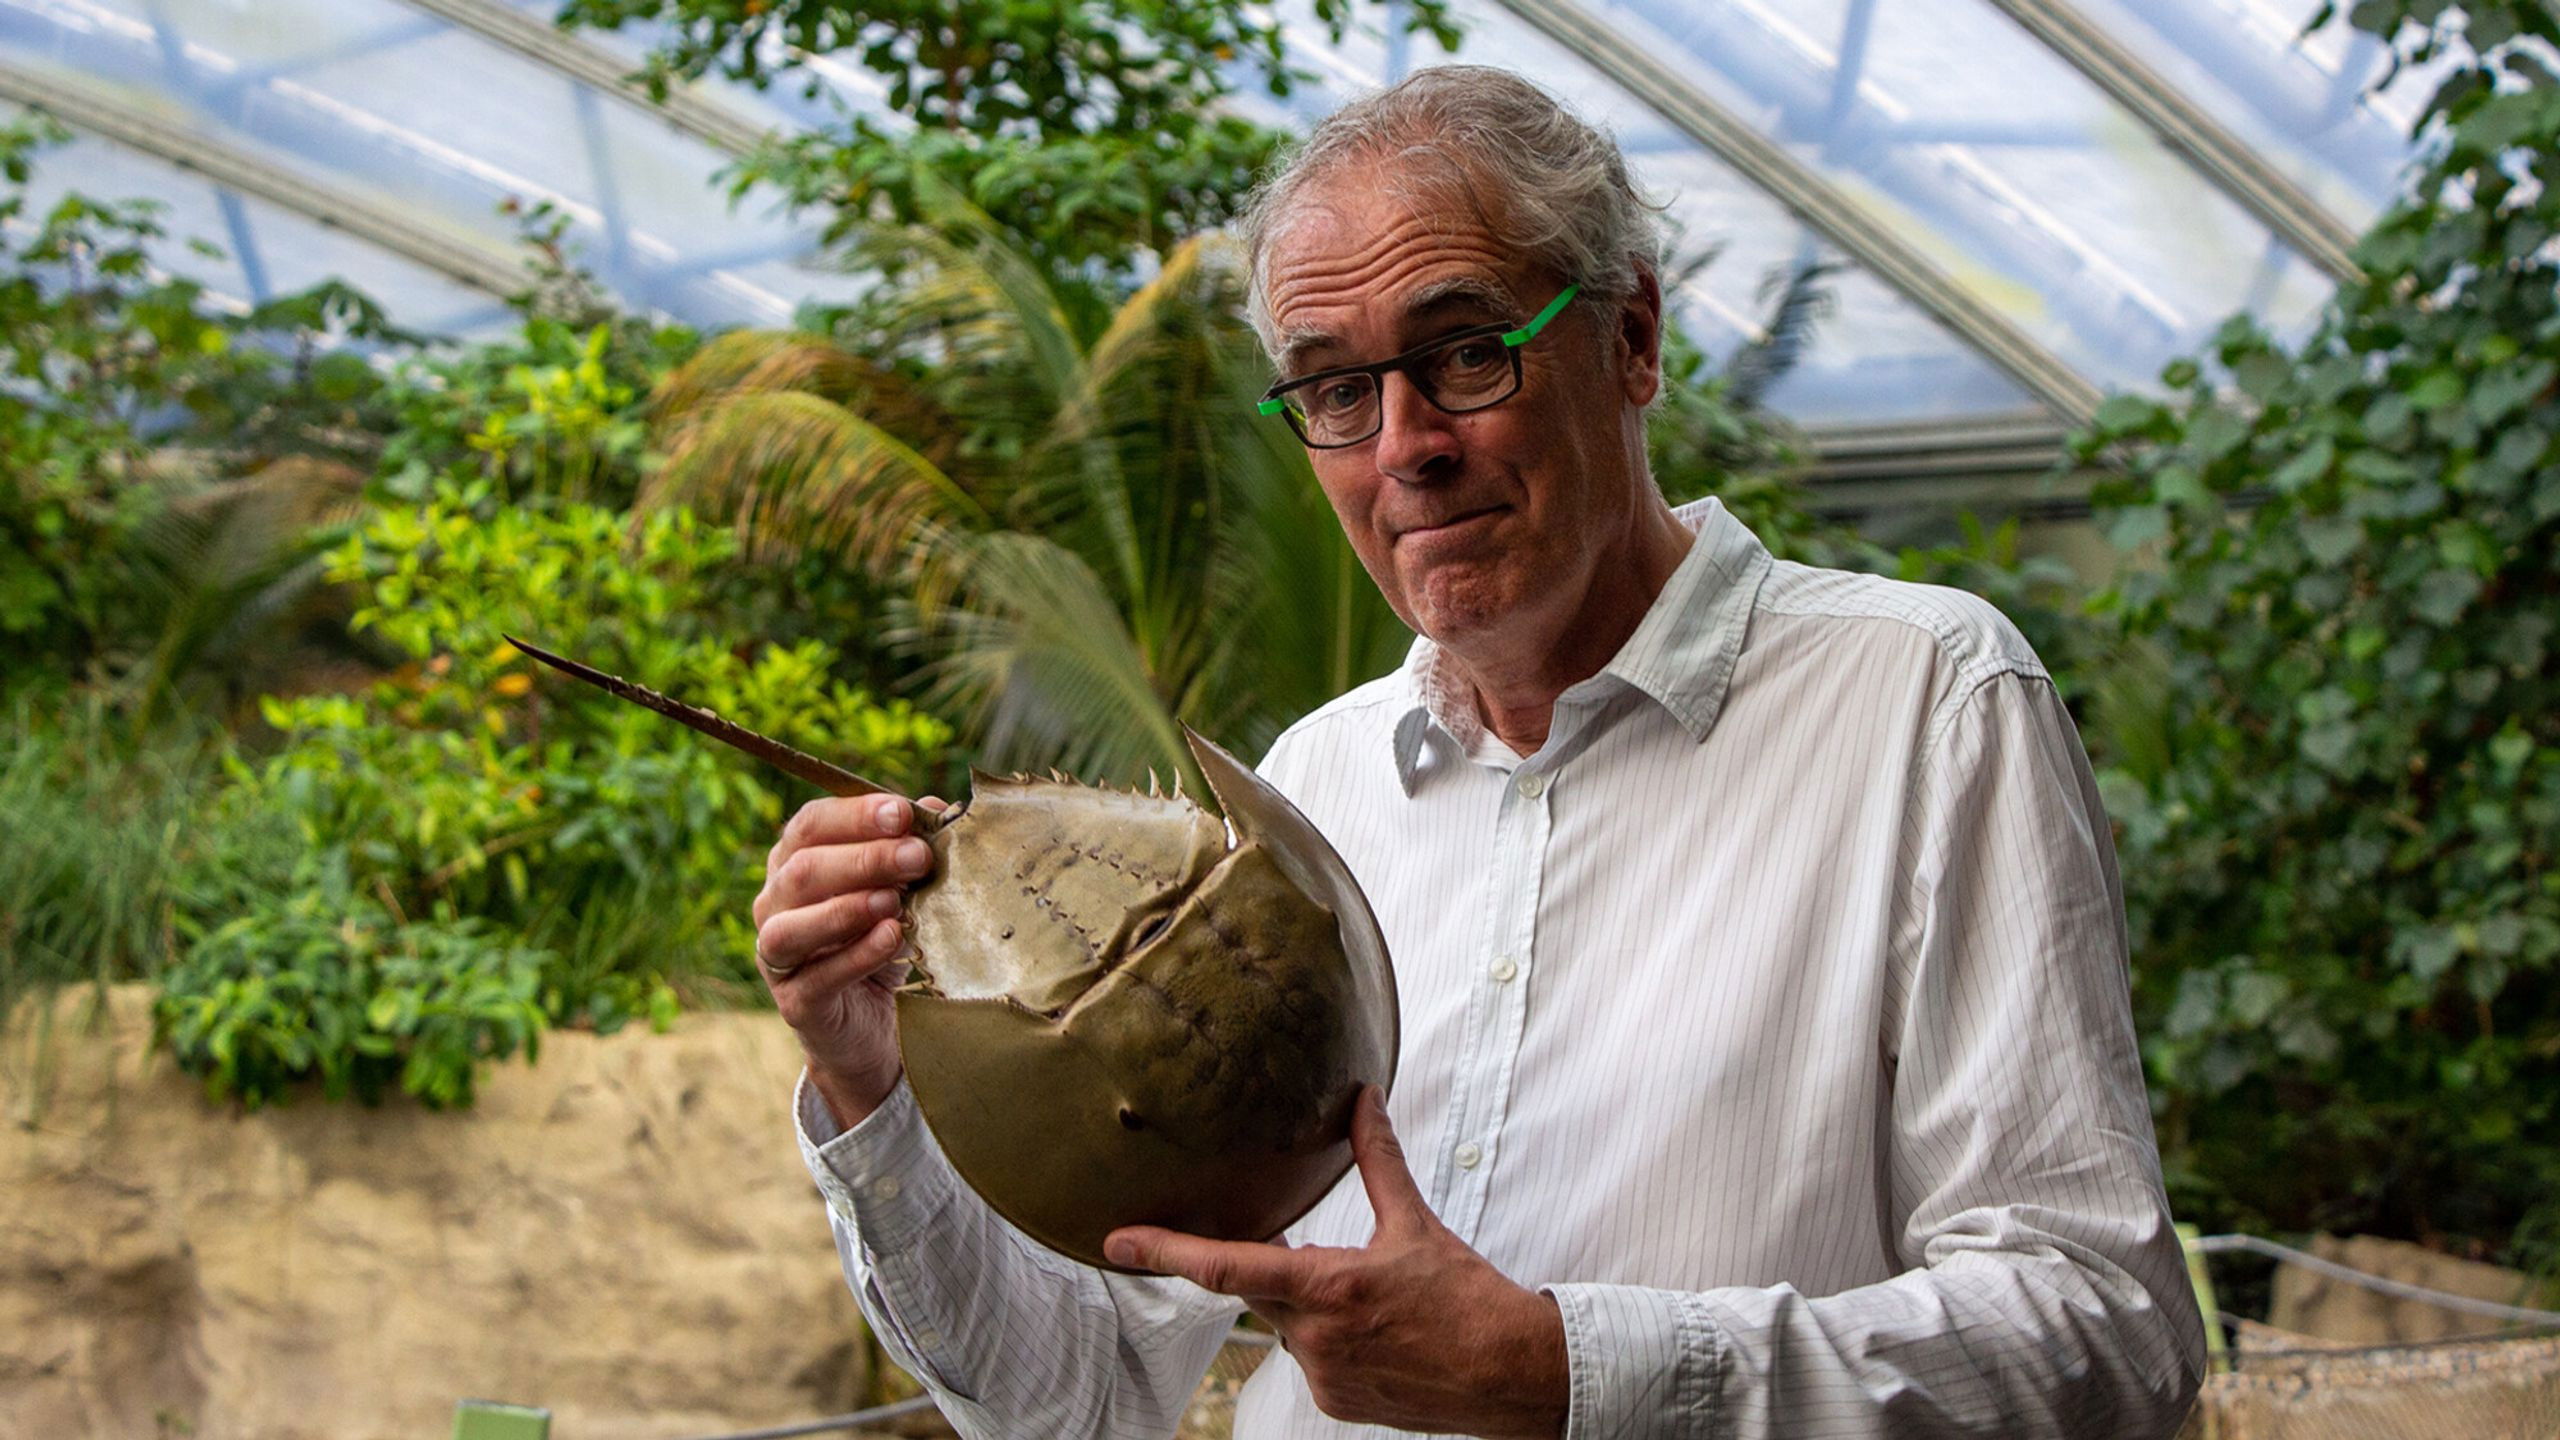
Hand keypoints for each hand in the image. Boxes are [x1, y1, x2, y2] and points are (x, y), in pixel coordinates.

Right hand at [752, 792, 945, 1126]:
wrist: (876, 1025)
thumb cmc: (883, 942)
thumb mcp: (903, 890)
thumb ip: (911, 849)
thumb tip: (935, 808)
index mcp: (793, 862)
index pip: (810, 825)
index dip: (854, 815)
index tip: (902, 813)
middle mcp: (774, 904)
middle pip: (803, 870)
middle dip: (865, 859)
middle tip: (918, 856)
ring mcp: (776, 956)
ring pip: (791, 925)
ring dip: (846, 908)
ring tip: (894, 900)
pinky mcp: (795, 1002)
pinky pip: (817, 977)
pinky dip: (856, 955)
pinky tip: (891, 938)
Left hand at [1104, 1087, 1569, 1439]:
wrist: (1511, 1374)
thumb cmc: (1468, 1298)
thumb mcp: (1416, 1223)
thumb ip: (1378, 1158)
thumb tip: (1362, 1098)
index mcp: (1329, 1289)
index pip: (1226, 1267)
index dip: (1165, 1252)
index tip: (1117, 1243)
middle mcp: (1315, 1340)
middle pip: (1254, 1289)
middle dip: (1268, 1262)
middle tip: (1305, 1247)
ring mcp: (1323, 1377)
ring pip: (1285, 1324)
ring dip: (1308, 1300)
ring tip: (1375, 1297)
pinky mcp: (1335, 1402)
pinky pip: (1310, 1357)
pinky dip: (1327, 1334)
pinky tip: (1377, 1328)